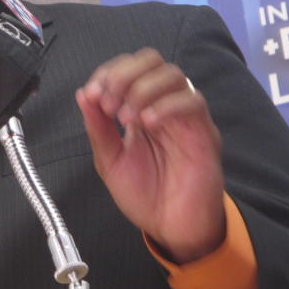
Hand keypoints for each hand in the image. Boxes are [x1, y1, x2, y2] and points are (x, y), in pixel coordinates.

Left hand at [75, 48, 224, 262]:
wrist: (171, 228)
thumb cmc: (144, 195)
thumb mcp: (110, 160)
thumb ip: (98, 128)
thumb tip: (83, 94)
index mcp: (140, 107)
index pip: (128, 67)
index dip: (107, 73)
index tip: (92, 95)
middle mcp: (164, 105)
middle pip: (151, 59)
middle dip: (123, 74)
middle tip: (108, 104)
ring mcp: (185, 117)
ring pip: (173, 74)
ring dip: (141, 89)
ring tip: (126, 118)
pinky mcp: (204, 133)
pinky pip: (193, 101)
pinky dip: (166, 105)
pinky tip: (146, 124)